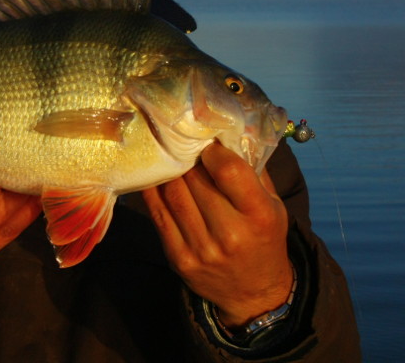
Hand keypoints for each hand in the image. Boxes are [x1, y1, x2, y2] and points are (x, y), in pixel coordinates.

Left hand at [142, 142, 292, 327]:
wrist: (253, 293)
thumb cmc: (264, 238)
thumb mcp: (273, 205)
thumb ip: (253, 170)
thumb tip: (228, 133)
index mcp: (259, 216)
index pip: (229, 171)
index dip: (213, 151)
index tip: (207, 144)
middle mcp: (230, 234)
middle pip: (195, 180)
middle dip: (186, 158)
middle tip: (181, 144)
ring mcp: (201, 248)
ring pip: (172, 193)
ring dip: (167, 172)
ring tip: (168, 159)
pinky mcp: (178, 258)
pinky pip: (157, 214)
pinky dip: (153, 192)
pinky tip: (154, 178)